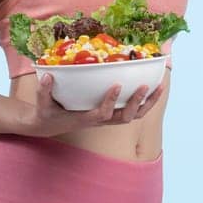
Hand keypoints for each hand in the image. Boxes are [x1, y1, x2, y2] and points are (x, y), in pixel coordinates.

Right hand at [24, 70, 165, 136]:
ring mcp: (108, 119)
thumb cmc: (47, 113)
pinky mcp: (111, 114)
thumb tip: (46, 76)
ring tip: (160, 86)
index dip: (110, 101)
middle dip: (136, 103)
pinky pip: (132, 110)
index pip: (102, 114)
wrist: (50, 125)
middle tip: (145, 85)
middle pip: (125, 118)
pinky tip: (153, 87)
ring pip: (133, 116)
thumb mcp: (42, 104)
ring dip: (147, 103)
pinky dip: (144, 101)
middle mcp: (100, 121)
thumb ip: (44, 91)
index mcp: (85, 119)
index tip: (117, 84)